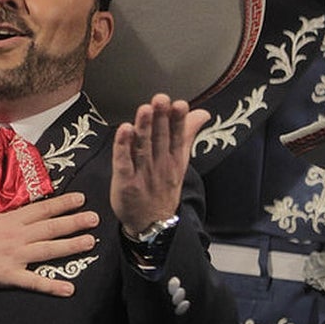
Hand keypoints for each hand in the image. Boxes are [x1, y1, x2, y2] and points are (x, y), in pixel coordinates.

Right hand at [0, 173, 98, 296]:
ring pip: (49, 250)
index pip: (41, 209)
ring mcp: (16, 257)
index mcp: (10, 220)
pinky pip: (34, 282)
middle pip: (51, 228)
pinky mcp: (10, 276)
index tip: (80, 198)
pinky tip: (69, 289)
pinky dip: (52, 286)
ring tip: (91, 243)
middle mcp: (17, 236)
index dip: (62, 204)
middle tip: (95, 219)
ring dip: (71, 246)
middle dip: (74, 222)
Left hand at [110, 94, 209, 236]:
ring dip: (143, 128)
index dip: (178, 120)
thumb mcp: (180, 161)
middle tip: (161, 99)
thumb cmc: (163, 188)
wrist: (152, 224)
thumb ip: (187, 134)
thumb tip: (202, 112)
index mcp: (174, 159)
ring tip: (144, 109)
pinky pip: (123, 161)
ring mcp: (143, 173)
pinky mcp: (125, 181)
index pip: (178, 137)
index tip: (180, 104)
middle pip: (160, 139)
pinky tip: (123, 130)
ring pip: (143, 147)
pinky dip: (123, 146)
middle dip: (161, 118)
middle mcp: (160, 165)